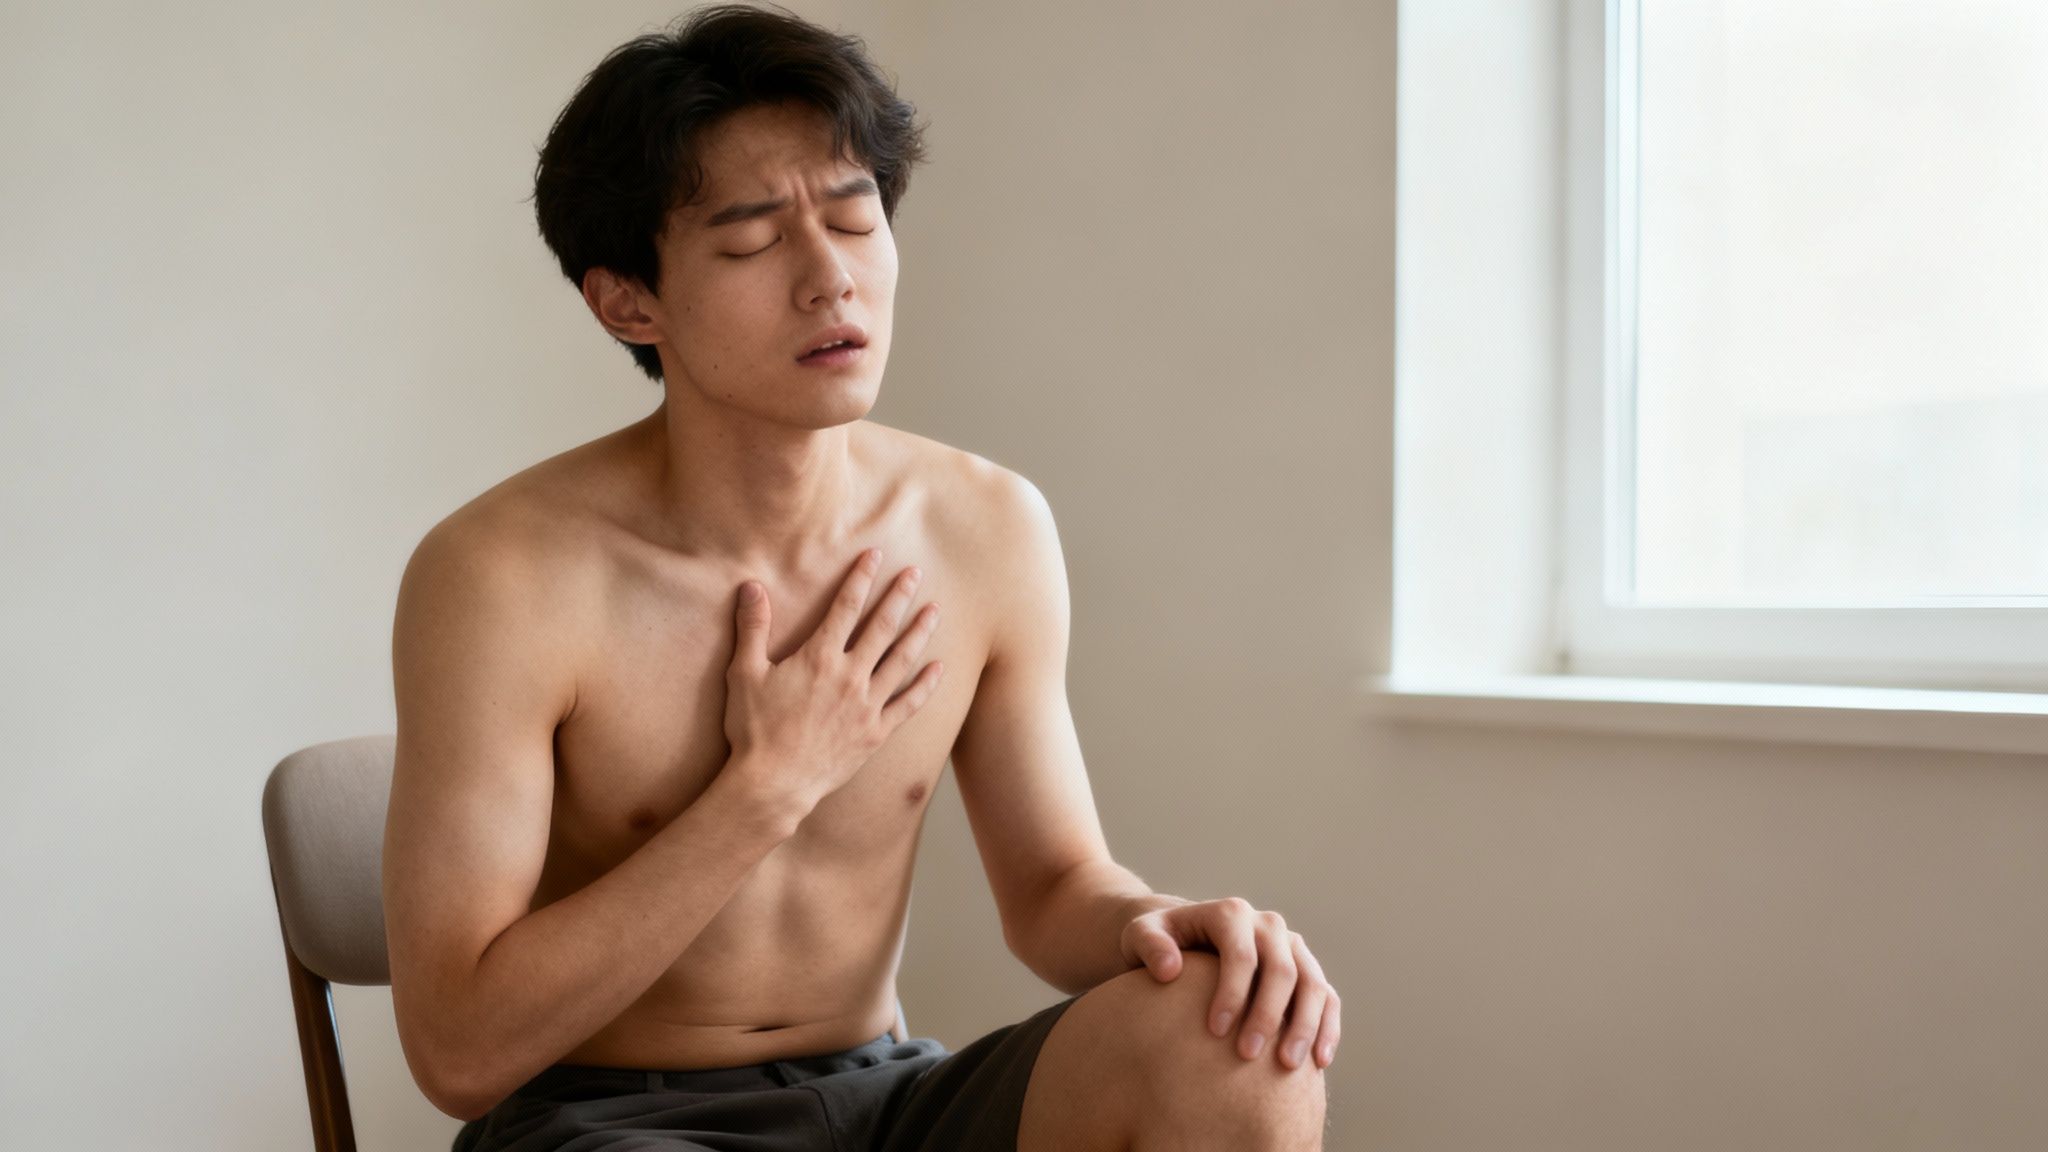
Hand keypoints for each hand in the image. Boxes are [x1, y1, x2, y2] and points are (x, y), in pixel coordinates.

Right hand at [723, 547, 943, 812]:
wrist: (774, 784)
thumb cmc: (754, 730)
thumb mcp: (744, 674)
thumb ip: (752, 627)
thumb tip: (751, 586)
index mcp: (818, 658)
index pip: (845, 607)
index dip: (861, 577)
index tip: (875, 555)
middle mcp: (849, 676)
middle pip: (881, 627)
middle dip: (899, 597)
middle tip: (916, 574)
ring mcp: (866, 705)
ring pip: (901, 660)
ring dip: (919, 633)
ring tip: (935, 611)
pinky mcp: (875, 733)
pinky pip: (908, 705)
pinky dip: (925, 686)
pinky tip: (939, 669)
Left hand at [1119, 898, 1339, 1071]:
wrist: (1185, 943)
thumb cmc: (1159, 942)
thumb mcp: (1141, 935)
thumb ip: (1149, 945)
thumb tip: (1168, 970)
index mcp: (1232, 914)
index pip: (1241, 954)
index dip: (1232, 993)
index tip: (1214, 1031)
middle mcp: (1268, 926)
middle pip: (1281, 970)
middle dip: (1267, 1014)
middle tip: (1246, 1055)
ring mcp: (1292, 948)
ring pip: (1313, 983)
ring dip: (1305, 1025)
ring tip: (1287, 1065)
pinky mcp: (1306, 972)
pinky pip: (1327, 998)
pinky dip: (1327, 1028)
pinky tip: (1319, 1062)